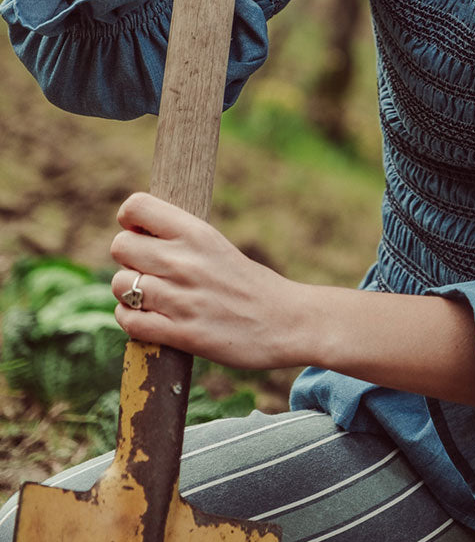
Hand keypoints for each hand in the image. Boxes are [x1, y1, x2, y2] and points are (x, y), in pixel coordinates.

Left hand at [110, 192, 311, 368]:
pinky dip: (132, 320)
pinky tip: (148, 319)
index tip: (142, 233)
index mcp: (198, 233)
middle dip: (128, 259)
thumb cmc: (250, 284)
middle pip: (120, 246)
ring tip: (150, 297)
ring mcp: (182, 299)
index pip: (137, 207)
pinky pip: (129, 321)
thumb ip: (180, 241)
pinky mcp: (181, 334)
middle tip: (146, 269)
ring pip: (120, 285)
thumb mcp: (217, 247)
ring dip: (129, 293)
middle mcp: (186, 262)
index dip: (130, 220)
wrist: (287, 321)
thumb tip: (136, 236)